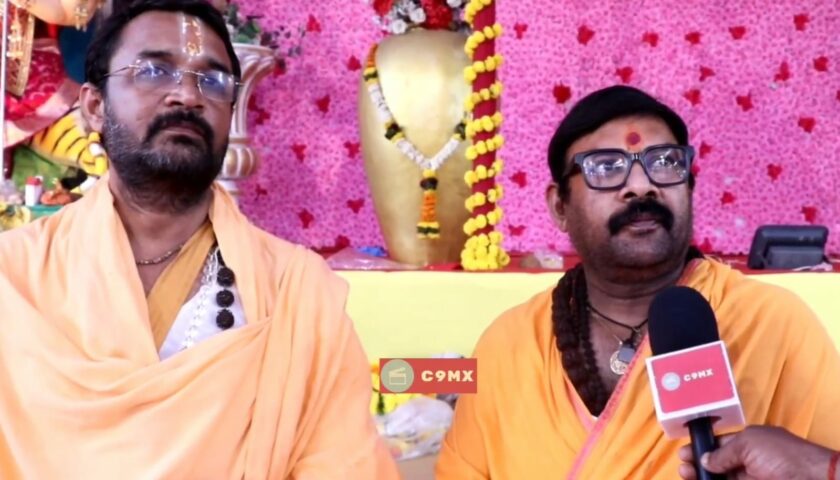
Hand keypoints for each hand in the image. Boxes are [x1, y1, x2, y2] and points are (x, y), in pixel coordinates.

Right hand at [677, 425, 836, 479]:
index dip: (703, 446)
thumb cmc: (783, 454)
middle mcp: (749, 460)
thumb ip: (724, 452)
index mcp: (750, 441)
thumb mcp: (748, 444)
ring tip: (685, 475)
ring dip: (702, 476)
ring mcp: (751, 477)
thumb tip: (706, 459)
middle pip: (718, 463)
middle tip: (683, 466)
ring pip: (721, 478)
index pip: (721, 443)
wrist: (808, 478)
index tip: (685, 451)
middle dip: (698, 463)